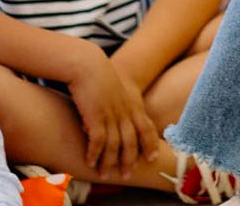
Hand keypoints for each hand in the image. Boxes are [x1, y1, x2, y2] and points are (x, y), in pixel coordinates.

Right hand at [65, 48, 161, 178]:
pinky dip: (95, 153)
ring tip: (105, 175)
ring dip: (110, 162)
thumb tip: (115, 117)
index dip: (150, 144)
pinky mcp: (96, 115)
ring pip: (115, 145)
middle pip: (132, 142)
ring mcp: (111, 114)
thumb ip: (119, 103)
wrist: (88, 64)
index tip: (151, 158)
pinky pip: (98, 141)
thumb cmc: (99, 74)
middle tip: (126, 175)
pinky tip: (90, 162)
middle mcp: (124, 111)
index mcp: (132, 104)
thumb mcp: (116, 88)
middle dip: (130, 160)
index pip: (147, 128)